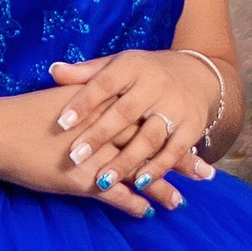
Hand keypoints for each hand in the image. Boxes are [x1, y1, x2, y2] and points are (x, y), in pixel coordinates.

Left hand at [47, 50, 218, 214]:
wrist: (198, 75)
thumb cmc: (143, 74)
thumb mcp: (117, 66)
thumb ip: (86, 73)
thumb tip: (54, 71)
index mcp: (132, 66)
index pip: (104, 84)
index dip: (82, 103)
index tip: (61, 123)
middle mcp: (156, 84)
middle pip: (126, 112)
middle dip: (100, 136)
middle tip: (75, 157)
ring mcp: (176, 106)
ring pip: (150, 136)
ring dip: (127, 161)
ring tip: (103, 180)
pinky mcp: (192, 126)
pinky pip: (174, 150)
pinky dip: (158, 168)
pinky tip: (139, 184)